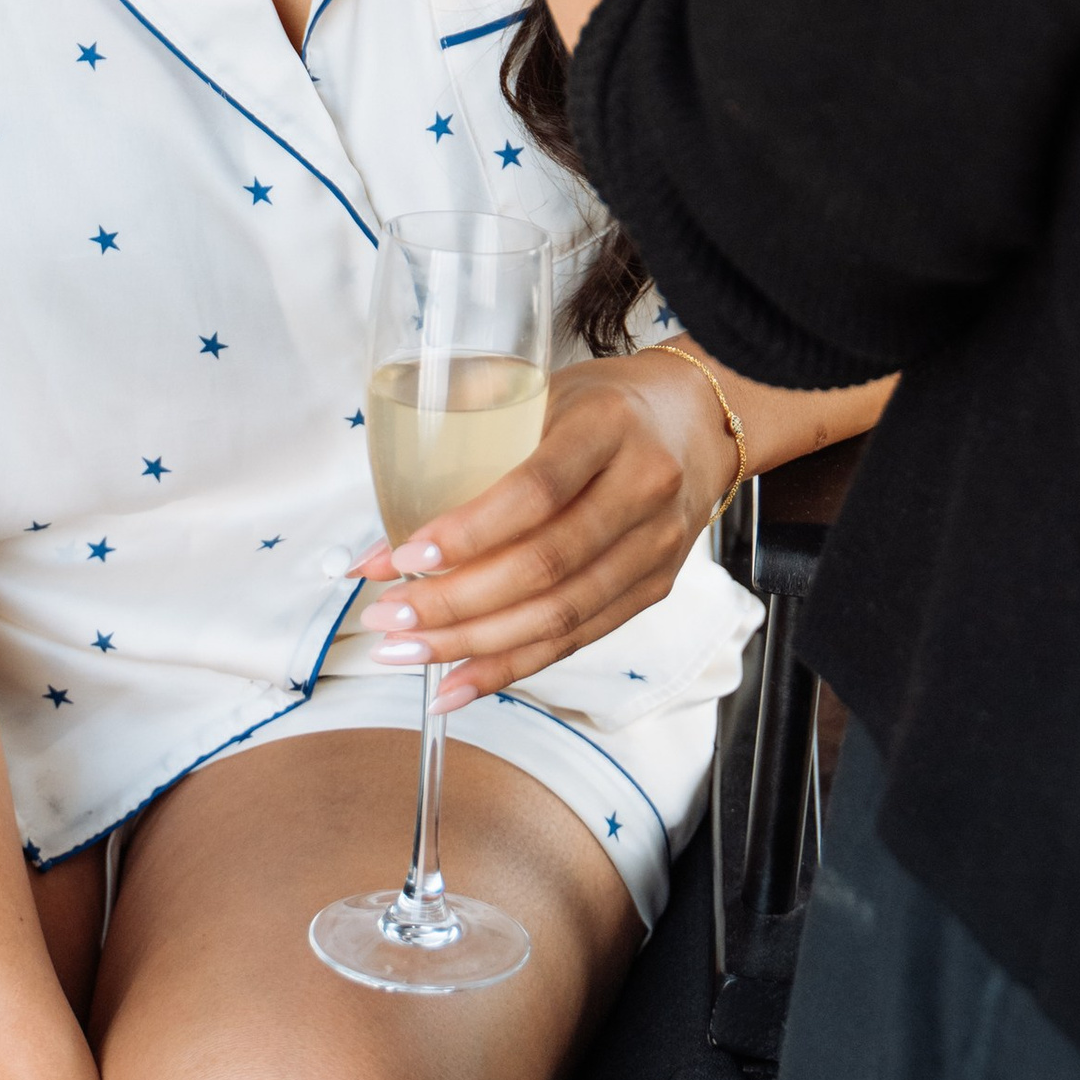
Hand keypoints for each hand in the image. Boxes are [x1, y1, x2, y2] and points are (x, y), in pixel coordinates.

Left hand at [345, 349, 737, 710]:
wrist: (701, 420)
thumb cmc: (605, 405)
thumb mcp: (540, 397)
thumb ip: (466, 458)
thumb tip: (378, 548)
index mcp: (609, 426)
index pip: (538, 490)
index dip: (471, 531)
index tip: (406, 556)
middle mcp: (642, 488)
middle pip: (545, 565)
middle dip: (455, 603)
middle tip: (388, 618)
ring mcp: (654, 547)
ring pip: (560, 616)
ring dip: (474, 645)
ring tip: (406, 653)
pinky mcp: (653, 589)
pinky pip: (577, 640)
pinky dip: (511, 667)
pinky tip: (458, 682)